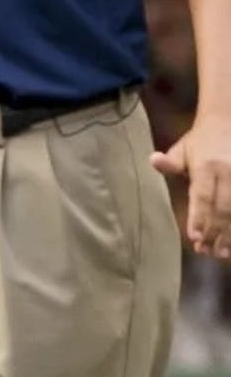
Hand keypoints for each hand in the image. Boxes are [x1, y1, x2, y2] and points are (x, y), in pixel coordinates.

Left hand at [155, 114, 230, 256]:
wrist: (227, 123)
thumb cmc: (201, 141)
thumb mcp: (183, 148)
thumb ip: (170, 161)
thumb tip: (153, 160)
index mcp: (206, 165)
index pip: (202, 195)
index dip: (199, 217)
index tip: (195, 237)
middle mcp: (227, 173)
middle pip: (222, 208)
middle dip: (215, 232)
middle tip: (205, 251)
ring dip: (230, 234)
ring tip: (221, 253)